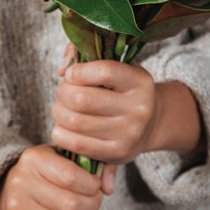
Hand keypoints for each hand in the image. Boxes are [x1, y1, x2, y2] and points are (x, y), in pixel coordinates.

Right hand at [0, 144, 100, 209]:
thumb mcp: (57, 157)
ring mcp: (17, 209)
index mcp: (34, 158)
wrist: (7, 191)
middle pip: (70, 204)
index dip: (91, 185)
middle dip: (92, 207)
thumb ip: (84, 164)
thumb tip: (107, 186)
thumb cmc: (42, 172)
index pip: (71, 176)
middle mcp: (22, 182)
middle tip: (96, 205)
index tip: (97, 187)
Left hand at [52, 48, 159, 166]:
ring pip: (76, 122)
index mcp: (139, 82)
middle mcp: (137, 108)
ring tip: (62, 107)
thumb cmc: (125, 89)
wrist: (150, 124)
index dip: (80, 71)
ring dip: (59, 112)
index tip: (71, 73)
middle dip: (63, 92)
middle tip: (63, 90)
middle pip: (83, 99)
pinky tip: (63, 125)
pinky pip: (77, 144)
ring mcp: (128, 134)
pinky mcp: (116, 153)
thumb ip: (88, 55)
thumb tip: (64, 70)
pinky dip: (61, 132)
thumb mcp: (118, 66)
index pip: (105, 72)